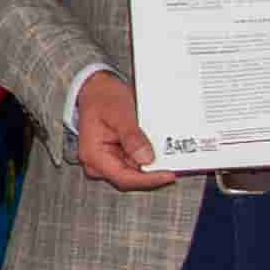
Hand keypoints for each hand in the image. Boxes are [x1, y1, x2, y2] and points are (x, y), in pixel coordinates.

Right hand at [74, 74, 179, 191]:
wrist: (98, 90)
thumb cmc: (103, 99)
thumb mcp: (119, 114)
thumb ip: (132, 137)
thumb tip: (145, 158)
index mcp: (94, 155)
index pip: (124, 178)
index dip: (148, 180)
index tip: (168, 175)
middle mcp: (99, 163)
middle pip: (131, 178)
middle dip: (153, 173)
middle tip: (175, 166)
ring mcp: (108, 161)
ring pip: (136, 173)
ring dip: (152, 165)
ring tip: (167, 154)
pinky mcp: (118, 157)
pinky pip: (136, 163)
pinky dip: (149, 158)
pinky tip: (159, 150)